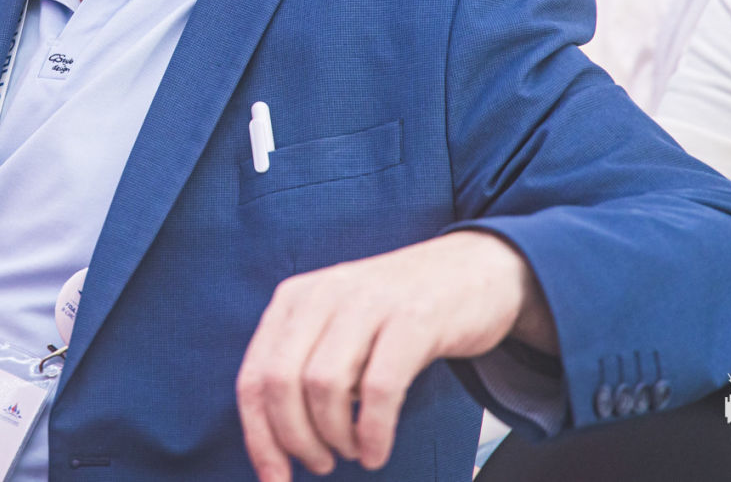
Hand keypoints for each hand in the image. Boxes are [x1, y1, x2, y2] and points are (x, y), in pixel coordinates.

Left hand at [236, 231, 554, 478]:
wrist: (477, 269)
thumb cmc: (400, 313)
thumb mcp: (338, 325)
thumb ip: (304, 365)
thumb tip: (276, 442)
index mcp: (294, 299)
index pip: (252, 376)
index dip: (258, 437)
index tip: (274, 477)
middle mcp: (322, 294)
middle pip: (279, 383)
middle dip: (294, 439)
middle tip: (319, 464)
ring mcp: (367, 303)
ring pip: (322, 386)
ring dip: (334, 436)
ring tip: (353, 451)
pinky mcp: (413, 319)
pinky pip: (378, 388)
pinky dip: (372, 432)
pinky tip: (376, 450)